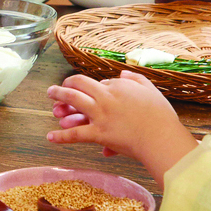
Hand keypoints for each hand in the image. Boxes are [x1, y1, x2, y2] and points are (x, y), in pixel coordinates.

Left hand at [45, 72, 198, 179]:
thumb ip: (136, 79)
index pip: (99, 83)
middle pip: (79, 84)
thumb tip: (122, 73)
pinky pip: (76, 134)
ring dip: (59, 97)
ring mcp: (100, 115)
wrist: (161, 137)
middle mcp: (106, 97)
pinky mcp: (99, 134)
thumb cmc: (160, 116)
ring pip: (73, 101)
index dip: (95, 88)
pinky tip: (50, 136)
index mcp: (119, 86)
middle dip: (66, 84)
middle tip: (56, 87)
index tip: (94, 92)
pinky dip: (62, 136)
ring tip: (50, 97)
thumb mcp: (151, 90)